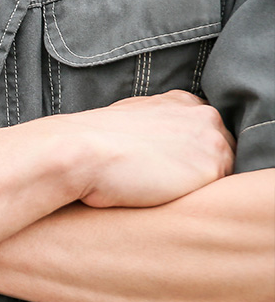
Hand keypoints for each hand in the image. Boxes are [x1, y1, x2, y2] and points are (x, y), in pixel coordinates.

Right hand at [44, 90, 234, 207]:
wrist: (79, 153)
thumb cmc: (91, 142)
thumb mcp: (127, 120)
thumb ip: (154, 126)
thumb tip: (157, 148)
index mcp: (182, 101)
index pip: (203, 132)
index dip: (187, 153)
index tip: (164, 166)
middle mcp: (204, 115)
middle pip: (220, 151)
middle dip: (198, 168)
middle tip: (162, 183)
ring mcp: (212, 140)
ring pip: (223, 172)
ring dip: (199, 186)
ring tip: (160, 191)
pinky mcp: (211, 168)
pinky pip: (218, 192)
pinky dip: (196, 199)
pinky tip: (166, 199)